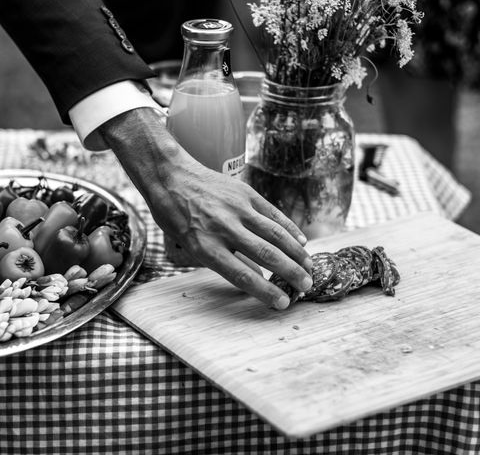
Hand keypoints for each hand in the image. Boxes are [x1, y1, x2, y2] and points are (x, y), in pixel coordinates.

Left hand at [97, 108, 312, 308]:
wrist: (170, 176)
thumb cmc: (176, 216)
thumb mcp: (190, 244)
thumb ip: (223, 260)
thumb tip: (258, 276)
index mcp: (206, 247)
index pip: (242, 275)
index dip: (265, 292)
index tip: (283, 303)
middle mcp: (224, 228)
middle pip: (266, 255)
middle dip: (291, 274)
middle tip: (306, 287)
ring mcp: (237, 209)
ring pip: (275, 234)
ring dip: (297, 253)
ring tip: (309, 268)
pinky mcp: (245, 193)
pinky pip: (273, 214)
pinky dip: (290, 228)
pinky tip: (301, 242)